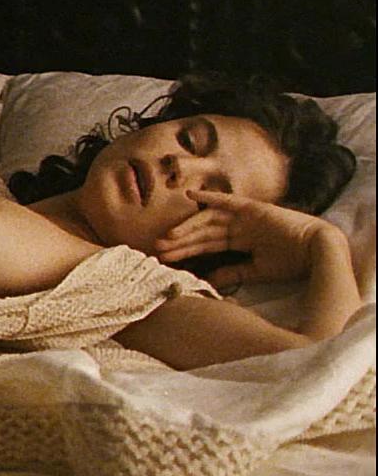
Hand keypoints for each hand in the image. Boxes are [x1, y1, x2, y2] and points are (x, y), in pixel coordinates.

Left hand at [154, 190, 340, 288]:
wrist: (319, 252)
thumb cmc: (293, 263)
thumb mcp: (257, 272)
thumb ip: (233, 273)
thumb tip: (208, 280)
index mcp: (240, 242)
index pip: (206, 245)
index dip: (185, 251)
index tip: (164, 259)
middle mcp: (239, 227)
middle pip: (202, 234)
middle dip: (180, 241)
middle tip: (156, 248)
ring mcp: (245, 217)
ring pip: (208, 221)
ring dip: (187, 227)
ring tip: (168, 237)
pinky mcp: (253, 208)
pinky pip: (227, 201)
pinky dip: (209, 197)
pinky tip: (191, 196)